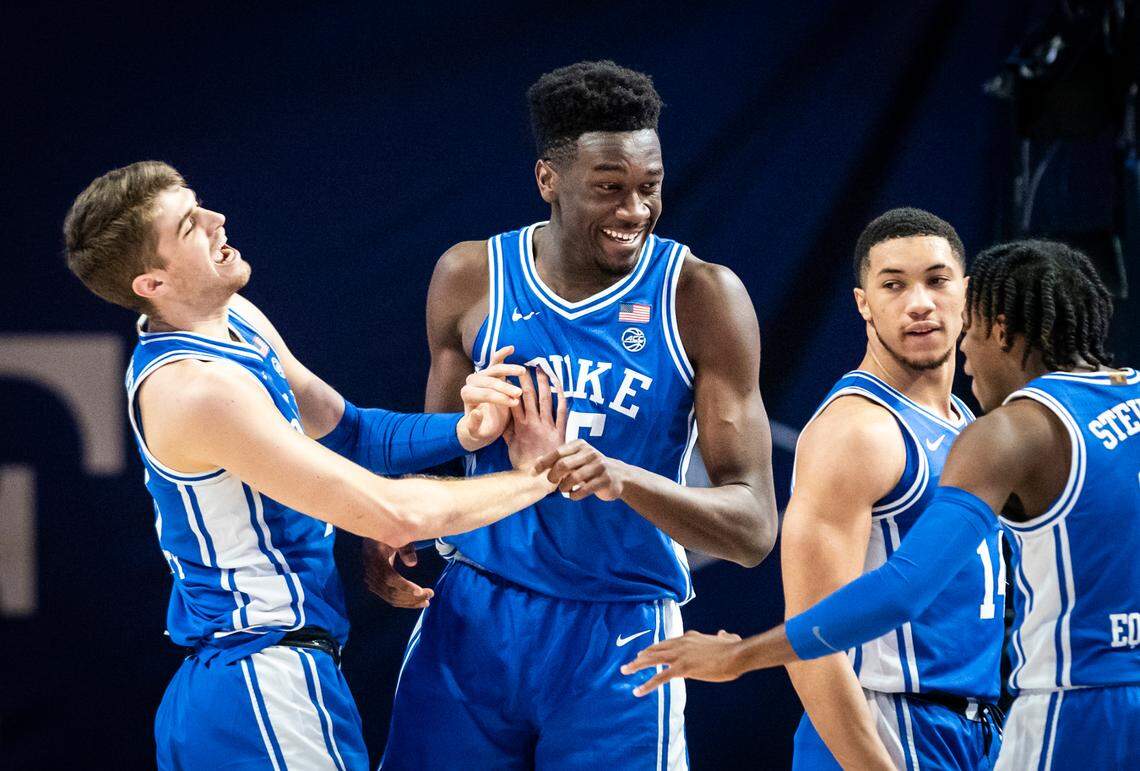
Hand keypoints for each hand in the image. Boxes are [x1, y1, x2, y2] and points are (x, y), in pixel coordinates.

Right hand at [362, 539, 433, 608]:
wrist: (371, 539)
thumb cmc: (389, 536)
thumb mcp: (398, 537)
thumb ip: (405, 548)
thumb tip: (412, 563)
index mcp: (375, 558)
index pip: (390, 577)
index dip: (405, 586)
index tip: (420, 591)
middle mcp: (371, 572)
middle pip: (391, 591)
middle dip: (412, 597)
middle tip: (430, 595)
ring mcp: (370, 581)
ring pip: (391, 597)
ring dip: (409, 602)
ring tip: (426, 602)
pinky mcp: (373, 586)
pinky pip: (388, 597)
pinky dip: (403, 601)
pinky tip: (416, 602)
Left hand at [457, 346, 524, 450]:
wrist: (482, 424)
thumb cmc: (481, 430)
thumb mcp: (477, 433)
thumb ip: (474, 424)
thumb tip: (477, 412)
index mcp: (467, 396)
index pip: (484, 394)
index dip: (499, 397)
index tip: (514, 403)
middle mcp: (471, 383)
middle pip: (489, 380)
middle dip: (505, 386)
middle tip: (520, 393)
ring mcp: (480, 375)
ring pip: (494, 368)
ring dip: (509, 369)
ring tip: (522, 372)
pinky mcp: (489, 371)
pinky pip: (495, 360)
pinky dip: (502, 353)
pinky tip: (511, 348)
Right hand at [504, 366, 566, 471]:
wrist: (539, 478)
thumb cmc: (524, 463)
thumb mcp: (511, 447)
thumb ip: (507, 431)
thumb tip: (500, 417)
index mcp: (520, 426)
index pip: (514, 402)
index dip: (512, 387)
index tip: (510, 374)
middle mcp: (533, 423)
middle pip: (529, 397)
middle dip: (526, 380)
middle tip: (525, 366)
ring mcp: (547, 426)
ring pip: (545, 400)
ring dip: (543, 383)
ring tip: (542, 369)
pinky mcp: (560, 431)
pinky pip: (561, 412)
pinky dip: (561, 397)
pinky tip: (560, 385)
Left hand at [542, 439, 626, 500]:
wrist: (618, 476)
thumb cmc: (590, 468)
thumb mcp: (576, 460)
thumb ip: (558, 460)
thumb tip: (535, 462)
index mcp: (580, 445)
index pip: (557, 452)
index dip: (543, 463)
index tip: (533, 472)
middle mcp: (590, 453)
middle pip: (563, 464)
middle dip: (553, 476)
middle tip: (551, 482)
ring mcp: (599, 466)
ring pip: (573, 478)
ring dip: (563, 487)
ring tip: (563, 489)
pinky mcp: (605, 479)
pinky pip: (584, 490)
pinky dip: (574, 495)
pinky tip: (572, 495)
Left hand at [620, 630, 744, 696]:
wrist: (736, 654)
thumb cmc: (734, 650)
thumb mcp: (728, 640)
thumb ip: (724, 636)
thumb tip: (725, 633)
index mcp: (689, 637)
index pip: (668, 642)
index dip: (655, 648)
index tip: (646, 653)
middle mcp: (681, 643)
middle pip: (656, 648)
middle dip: (641, 655)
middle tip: (630, 662)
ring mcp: (680, 655)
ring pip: (652, 659)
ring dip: (636, 665)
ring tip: (625, 671)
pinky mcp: (682, 668)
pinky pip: (660, 677)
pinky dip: (647, 684)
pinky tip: (638, 690)